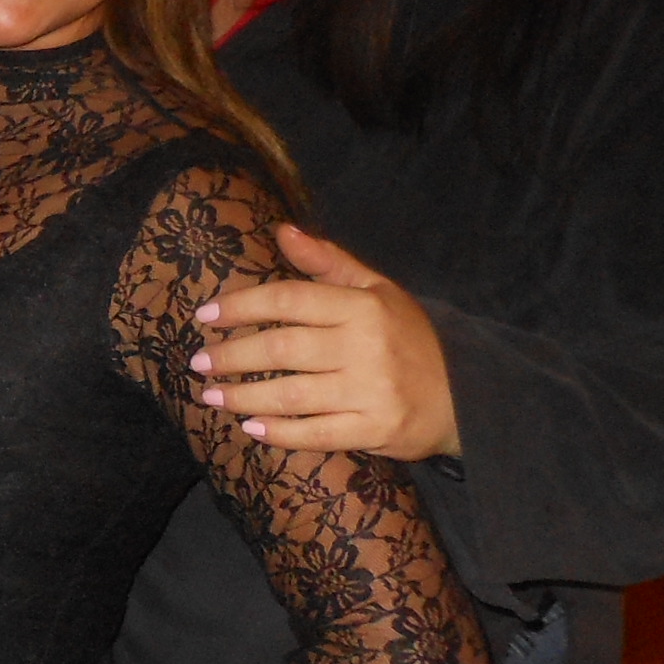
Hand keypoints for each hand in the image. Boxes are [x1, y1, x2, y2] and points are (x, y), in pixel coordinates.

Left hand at [190, 223, 459, 460]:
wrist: (465, 394)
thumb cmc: (408, 338)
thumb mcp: (377, 290)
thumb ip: (328, 262)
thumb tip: (282, 230)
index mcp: (362, 307)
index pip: (289, 300)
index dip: (242, 306)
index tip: (206, 316)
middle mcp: (364, 347)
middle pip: (281, 348)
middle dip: (232, 355)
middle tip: (199, 362)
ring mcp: (369, 391)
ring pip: (291, 394)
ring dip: (243, 396)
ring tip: (212, 395)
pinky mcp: (374, 430)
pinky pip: (315, 433)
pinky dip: (279, 432)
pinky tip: (250, 427)